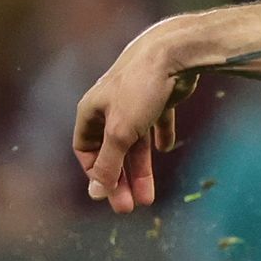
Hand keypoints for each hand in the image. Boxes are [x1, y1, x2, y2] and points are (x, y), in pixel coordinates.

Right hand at [72, 30, 197, 212]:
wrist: (174, 52)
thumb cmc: (141, 89)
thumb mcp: (120, 132)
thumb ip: (108, 163)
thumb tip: (95, 193)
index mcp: (92, 111)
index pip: (85, 150)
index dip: (96, 174)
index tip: (110, 196)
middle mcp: (111, 106)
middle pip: (113, 151)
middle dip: (121, 179)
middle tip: (132, 207)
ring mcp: (136, 101)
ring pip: (136, 142)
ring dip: (142, 169)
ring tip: (149, 197)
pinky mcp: (161, 96)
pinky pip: (157, 121)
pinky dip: (160, 135)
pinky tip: (166, 147)